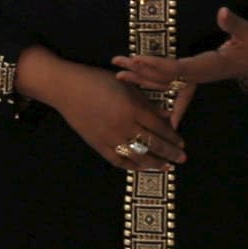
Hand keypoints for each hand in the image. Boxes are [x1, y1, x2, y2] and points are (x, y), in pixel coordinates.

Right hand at [24, 48, 185, 171]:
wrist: (66, 88)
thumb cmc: (96, 80)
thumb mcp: (125, 85)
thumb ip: (146, 102)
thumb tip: (167, 115)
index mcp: (132, 108)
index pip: (159, 127)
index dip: (172, 136)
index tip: (181, 142)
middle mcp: (123, 125)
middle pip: (153, 144)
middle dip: (170, 152)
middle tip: (181, 158)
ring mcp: (109, 137)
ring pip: (138, 156)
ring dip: (154, 163)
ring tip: (166, 167)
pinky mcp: (97, 144)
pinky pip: (118, 160)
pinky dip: (132, 166)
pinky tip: (142, 168)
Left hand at [113, 9, 247, 105]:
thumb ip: (235, 24)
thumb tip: (222, 12)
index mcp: (209, 66)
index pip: (179, 67)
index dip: (157, 65)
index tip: (137, 61)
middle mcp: (200, 74)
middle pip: (165, 77)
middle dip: (141, 72)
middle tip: (117, 67)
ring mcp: (197, 77)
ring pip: (165, 82)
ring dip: (142, 78)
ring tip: (119, 74)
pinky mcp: (196, 75)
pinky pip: (171, 82)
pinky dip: (153, 81)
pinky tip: (138, 79)